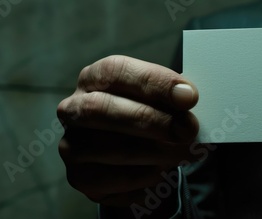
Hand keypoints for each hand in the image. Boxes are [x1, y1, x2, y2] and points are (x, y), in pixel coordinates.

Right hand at [56, 55, 198, 207]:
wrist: (132, 157)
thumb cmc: (146, 116)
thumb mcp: (158, 99)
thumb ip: (170, 98)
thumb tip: (187, 100)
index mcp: (94, 78)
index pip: (116, 71)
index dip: (154, 83)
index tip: (189, 97)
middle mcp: (74, 109)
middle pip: (103, 109)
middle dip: (153, 120)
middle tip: (188, 130)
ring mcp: (72, 145)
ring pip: (112, 149)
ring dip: (157, 153)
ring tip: (184, 153)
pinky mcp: (79, 177)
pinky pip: (114, 180)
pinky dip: (146, 177)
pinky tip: (162, 171)